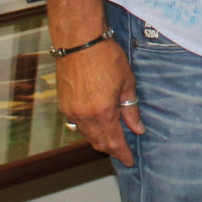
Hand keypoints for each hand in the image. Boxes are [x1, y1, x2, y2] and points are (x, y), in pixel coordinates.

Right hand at [56, 41, 145, 165]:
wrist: (79, 41)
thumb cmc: (105, 57)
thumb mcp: (127, 83)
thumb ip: (131, 110)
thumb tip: (137, 129)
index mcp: (103, 112)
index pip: (114, 142)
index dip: (123, 153)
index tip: (129, 160)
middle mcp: (84, 116)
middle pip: (98, 142)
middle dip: (111, 149)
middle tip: (122, 150)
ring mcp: (71, 111)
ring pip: (86, 135)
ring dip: (99, 139)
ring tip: (111, 137)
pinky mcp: (63, 104)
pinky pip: (76, 124)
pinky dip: (87, 128)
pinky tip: (96, 123)